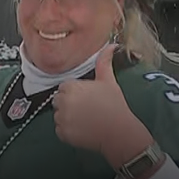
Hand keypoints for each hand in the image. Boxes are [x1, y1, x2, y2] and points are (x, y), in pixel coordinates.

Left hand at [53, 45, 153, 168]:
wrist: (119, 132)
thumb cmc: (114, 105)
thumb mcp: (108, 81)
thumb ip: (104, 62)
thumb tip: (110, 45)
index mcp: (70, 87)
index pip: (64, 87)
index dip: (76, 93)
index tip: (87, 98)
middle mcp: (62, 102)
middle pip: (59, 100)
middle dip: (70, 104)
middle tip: (87, 109)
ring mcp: (61, 119)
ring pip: (58, 115)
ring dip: (68, 117)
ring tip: (86, 119)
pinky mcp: (62, 134)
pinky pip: (60, 130)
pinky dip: (68, 130)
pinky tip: (83, 129)